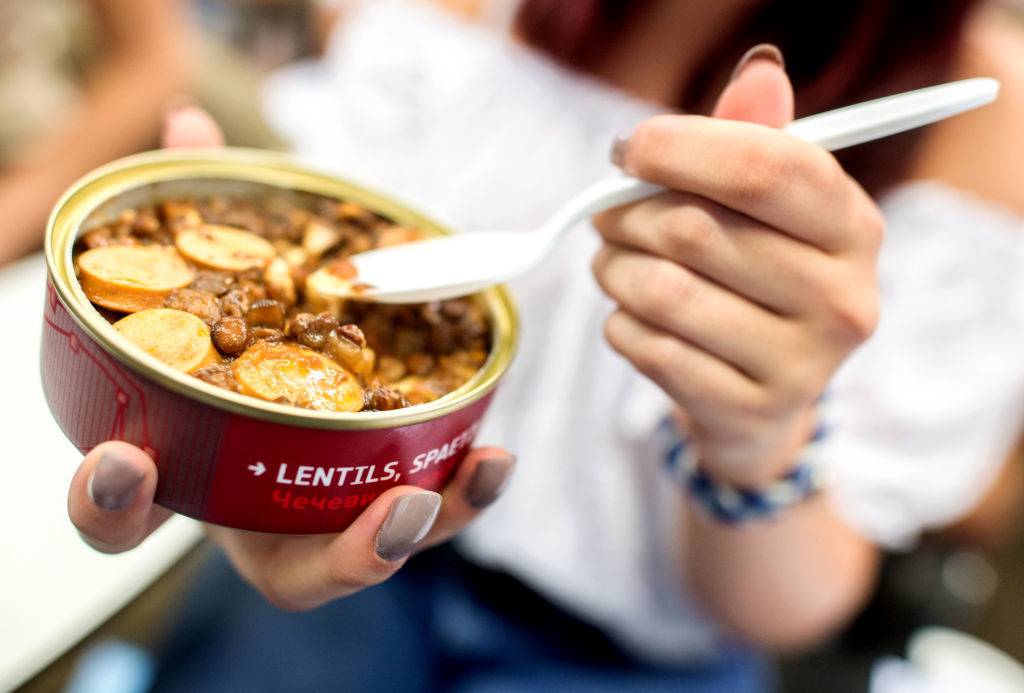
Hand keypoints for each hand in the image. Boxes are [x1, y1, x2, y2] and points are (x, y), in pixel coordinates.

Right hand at [67, 106, 515, 609]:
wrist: (282, 394)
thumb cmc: (241, 353)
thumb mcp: (218, 287)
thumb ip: (203, 219)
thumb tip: (189, 127)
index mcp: (187, 472)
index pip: (123, 512)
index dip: (111, 498)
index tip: (122, 463)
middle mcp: (262, 518)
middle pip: (295, 572)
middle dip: (344, 553)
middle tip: (395, 508)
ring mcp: (333, 523)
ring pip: (380, 552)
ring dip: (426, 524)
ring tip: (470, 474)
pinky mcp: (392, 504)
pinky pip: (432, 508)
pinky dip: (464, 485)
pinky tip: (493, 451)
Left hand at [593, 52, 882, 484]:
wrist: (759, 402)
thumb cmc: (754, 282)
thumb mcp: (765, 210)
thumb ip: (754, 142)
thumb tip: (759, 71)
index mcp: (854, 228)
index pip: (766, 168)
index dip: (681, 148)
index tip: (629, 149)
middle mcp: (843, 300)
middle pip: (695, 229)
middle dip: (626, 213)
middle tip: (607, 213)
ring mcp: (802, 366)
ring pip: (660, 291)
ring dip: (612, 268)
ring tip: (613, 264)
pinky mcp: (749, 412)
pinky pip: (646, 347)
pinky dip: (620, 323)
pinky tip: (634, 318)